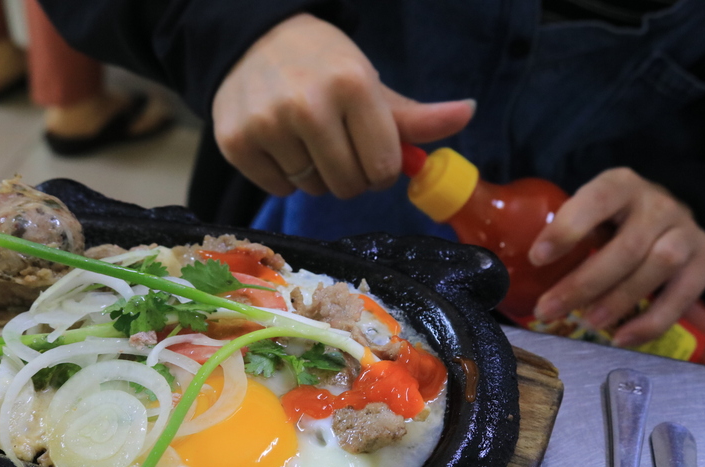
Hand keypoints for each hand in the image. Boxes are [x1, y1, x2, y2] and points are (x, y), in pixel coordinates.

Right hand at [212, 13, 474, 197]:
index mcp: (352, 85)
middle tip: (338, 146)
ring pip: (312, 189)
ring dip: (316, 174)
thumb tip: (468, 113)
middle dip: (351, 175)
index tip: (370, 152)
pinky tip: (279, 144)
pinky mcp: (235, 142)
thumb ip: (417, 114)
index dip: (381, 168)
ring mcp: (267, 125)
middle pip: (348, 186)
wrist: (253, 40)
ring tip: (305, 139)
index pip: (383, 168)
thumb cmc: (323, 66)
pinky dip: (284, 176)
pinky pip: (278, 189)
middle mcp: (307, 105)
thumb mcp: (371, 84)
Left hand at [528, 168, 704, 346]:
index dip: (567, 229)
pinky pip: (683, 294)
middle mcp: (657, 203)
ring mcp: (685, 230)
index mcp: (620, 184)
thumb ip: (554, 228)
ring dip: (618, 301)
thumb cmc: (612, 219)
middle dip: (584, 284)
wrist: (666, 215)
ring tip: (587, 323)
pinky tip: (622, 337)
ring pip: (657, 266)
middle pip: (625, 246)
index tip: (537, 257)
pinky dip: (651, 321)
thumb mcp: (585, 210)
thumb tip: (499, 257)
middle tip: (548, 310)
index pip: (596, 200)